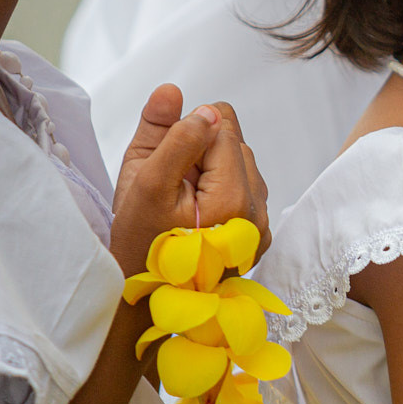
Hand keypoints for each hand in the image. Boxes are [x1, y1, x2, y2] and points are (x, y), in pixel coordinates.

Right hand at [111, 86, 269, 277]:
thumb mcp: (144, 184)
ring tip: (182, 208)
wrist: (148, 304)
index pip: (223, 125)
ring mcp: (262, 226)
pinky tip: (196, 219)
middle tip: (171, 190)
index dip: (189, 134)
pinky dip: (219, 193)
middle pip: (235, 143)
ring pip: (239, 165)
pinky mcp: (259, 235)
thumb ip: (169, 135)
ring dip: (210, 173)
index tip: (169, 167)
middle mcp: (259, 211)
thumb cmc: (140, 247)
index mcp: (234, 198)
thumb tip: (191, 99)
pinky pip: (244, 189)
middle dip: (200, 154)